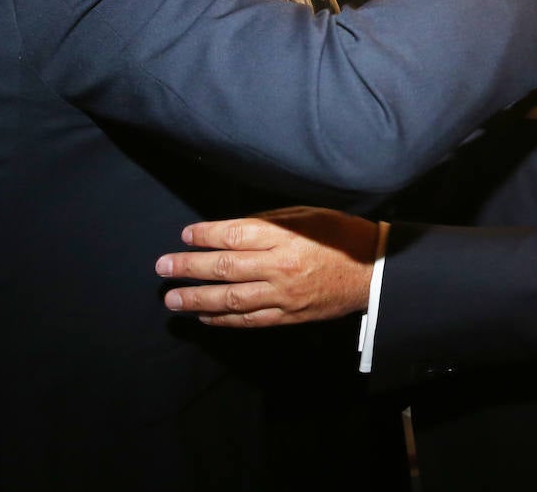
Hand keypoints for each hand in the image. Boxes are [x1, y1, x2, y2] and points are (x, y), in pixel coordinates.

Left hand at [155, 206, 380, 327]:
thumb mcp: (306, 215)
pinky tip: (205, 316)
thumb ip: (269, 222)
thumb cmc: (339, 235)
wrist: (373, 271)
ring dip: (199, 299)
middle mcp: (281, 267)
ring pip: (233, 299)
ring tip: (173, 299)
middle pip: (226, 267)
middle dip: (190, 267)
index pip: (236, 236)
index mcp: (286, 236)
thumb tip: (231, 230)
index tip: (184, 235)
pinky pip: (251, 320)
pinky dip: (225, 319)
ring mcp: (284, 295)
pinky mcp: (289, 315)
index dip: (206, 235)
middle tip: (164, 267)